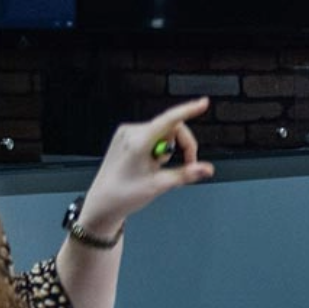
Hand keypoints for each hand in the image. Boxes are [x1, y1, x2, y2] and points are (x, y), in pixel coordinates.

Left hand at [78, 99, 218, 234]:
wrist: (102, 203)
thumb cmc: (123, 195)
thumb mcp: (159, 185)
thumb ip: (186, 174)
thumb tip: (206, 168)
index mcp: (138, 142)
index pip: (169, 120)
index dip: (188, 110)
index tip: (203, 104)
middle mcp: (131, 132)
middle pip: (171, 128)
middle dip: (181, 146)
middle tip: (185, 166)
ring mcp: (127, 133)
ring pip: (163, 133)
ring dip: (167, 150)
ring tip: (156, 169)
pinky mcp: (125, 137)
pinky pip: (152, 136)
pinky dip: (158, 149)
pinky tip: (149, 165)